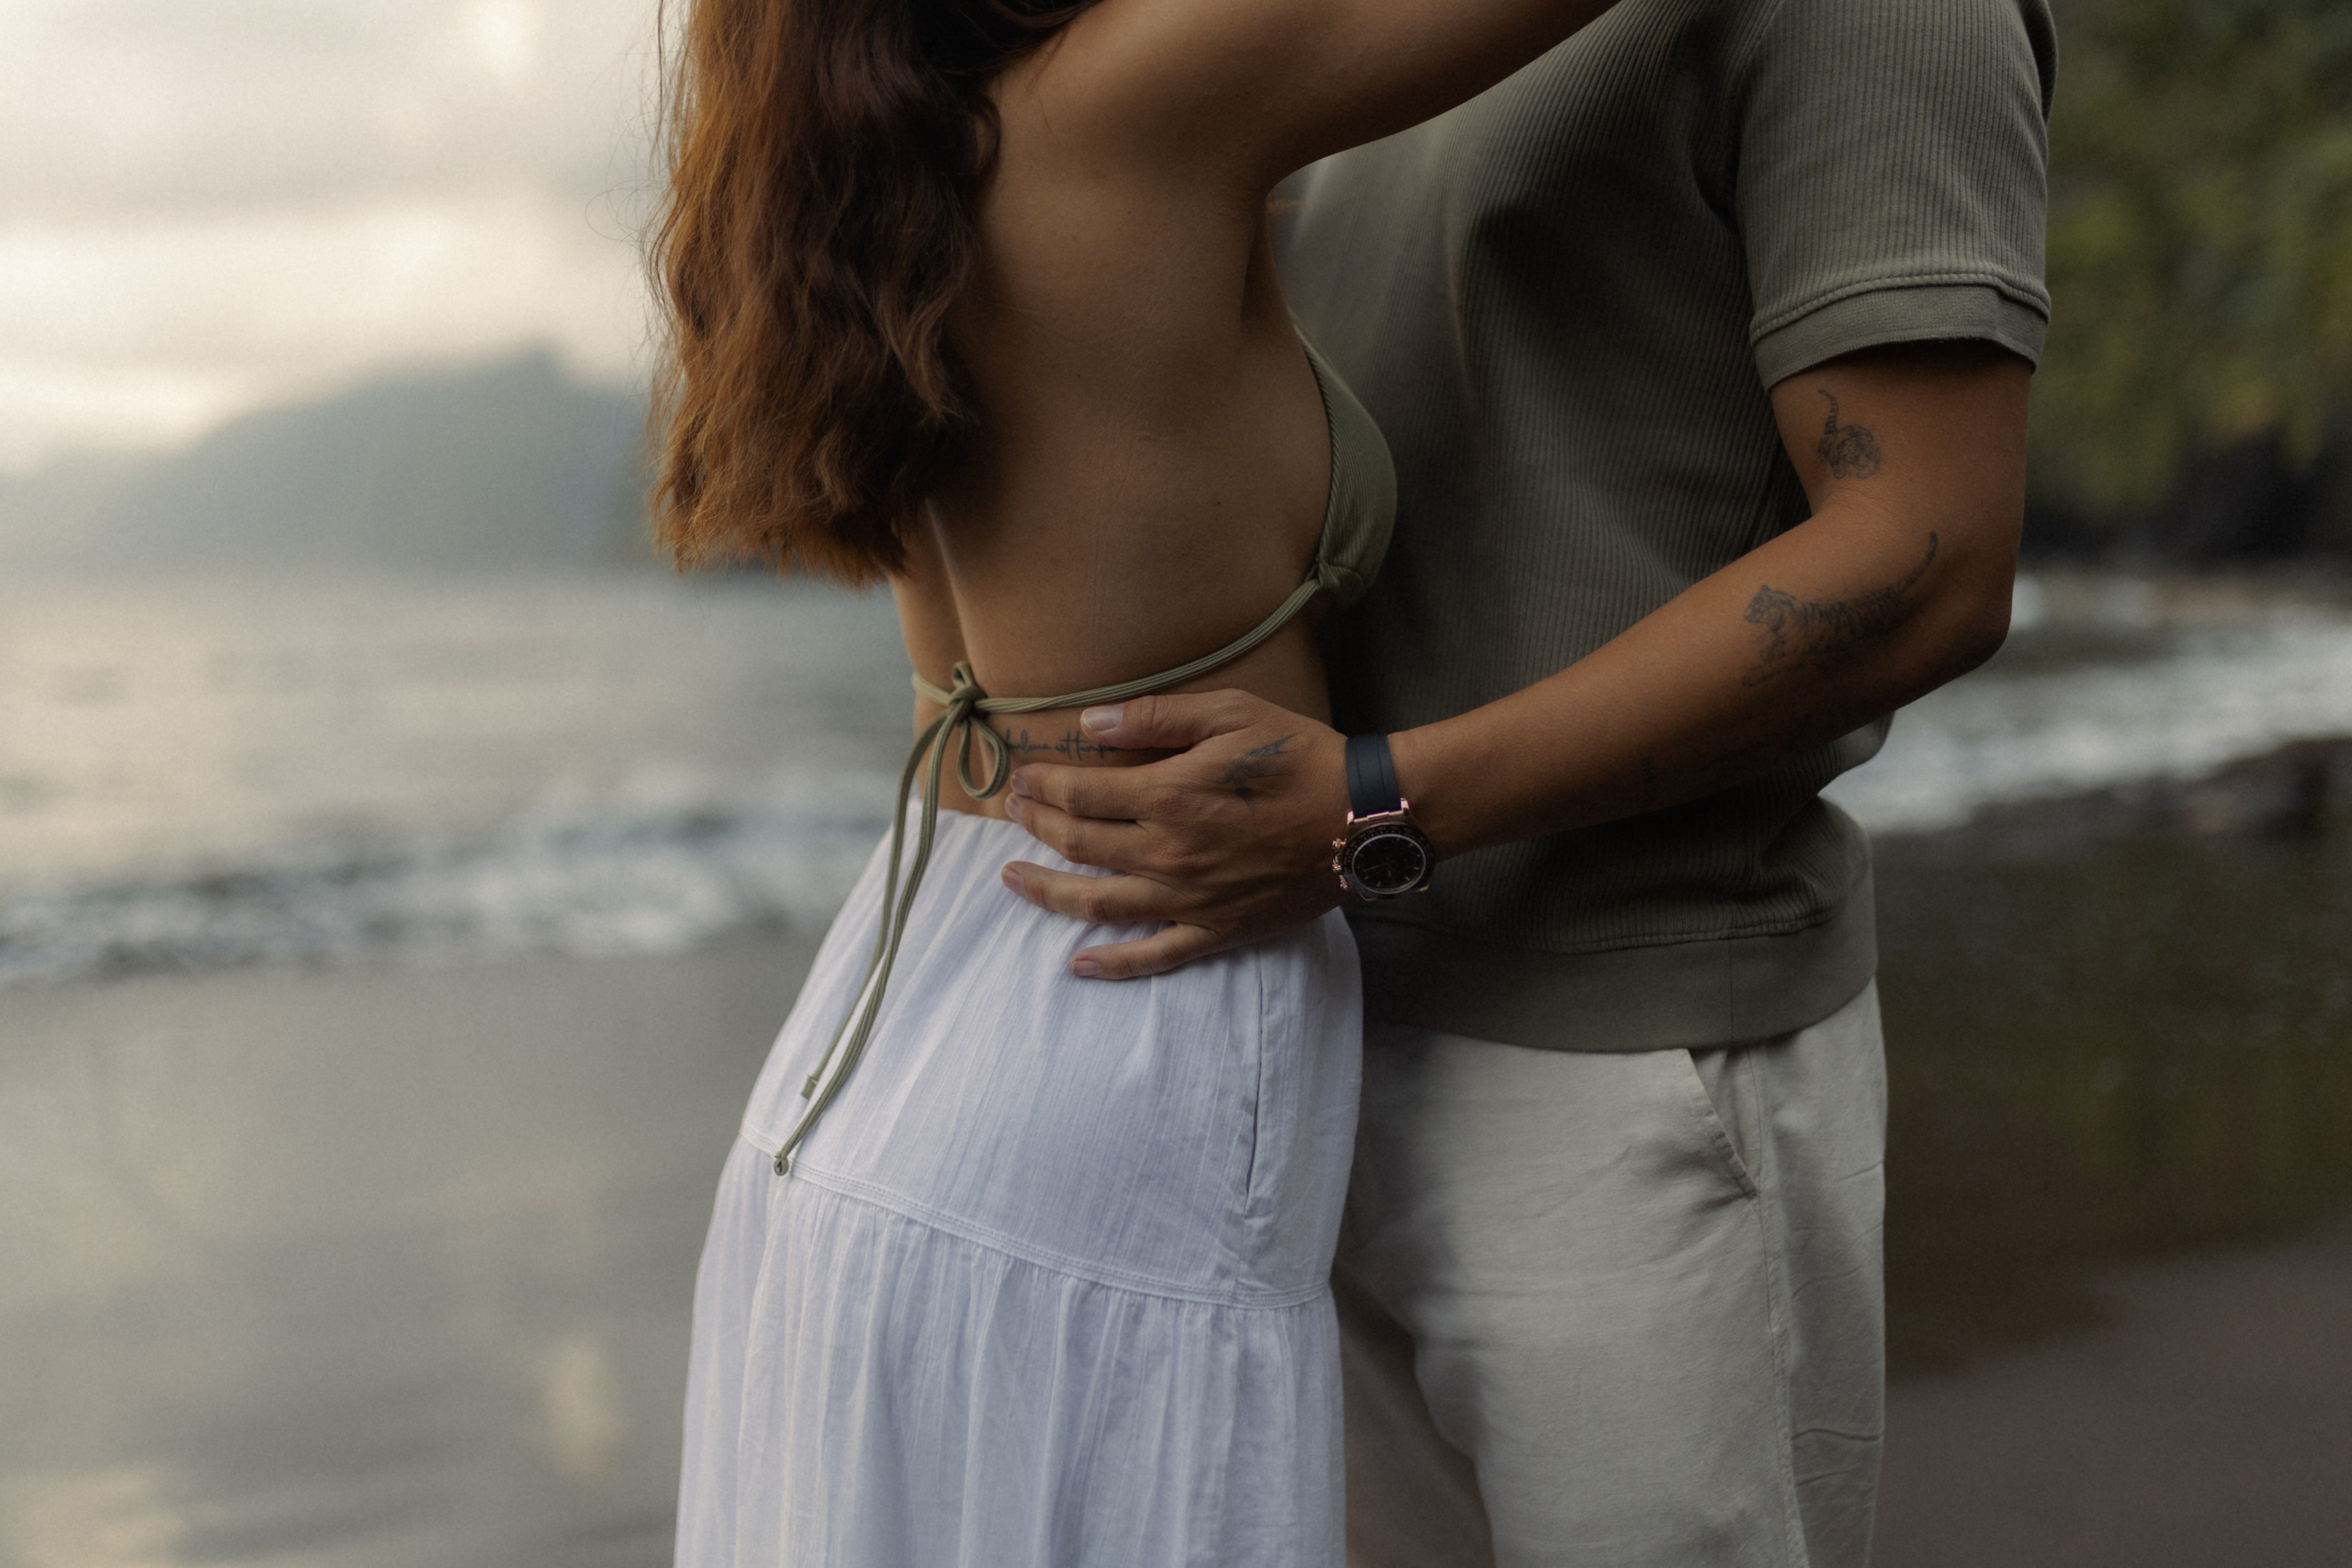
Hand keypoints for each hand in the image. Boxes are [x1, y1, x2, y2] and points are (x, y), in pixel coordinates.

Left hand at [1000, 690, 1350, 978]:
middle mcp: (1166, 853)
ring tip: (1013, 878)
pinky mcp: (1216, 930)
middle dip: (1035, 825)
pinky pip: (1153, 955)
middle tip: (1013, 812)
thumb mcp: (1229, 713)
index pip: (1078, 793)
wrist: (1363, 817)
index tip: (1021, 777)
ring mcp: (1188, 899)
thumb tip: (1088, 723)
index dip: (1040, 784)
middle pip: (1077, 844)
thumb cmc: (1300, 756)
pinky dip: (1111, 963)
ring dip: (1047, 891)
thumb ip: (1154, 718)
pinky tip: (1077, 963)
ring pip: (1097, 903)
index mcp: (1166, 796)